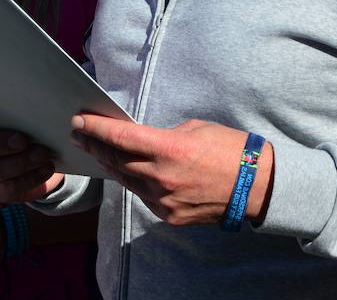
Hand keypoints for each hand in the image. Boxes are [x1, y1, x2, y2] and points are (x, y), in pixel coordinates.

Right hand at [0, 105, 62, 203]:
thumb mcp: (23, 116)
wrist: (43, 158)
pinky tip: (46, 167)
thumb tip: (33, 98)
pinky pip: (9, 188)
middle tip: (23, 139)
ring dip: (21, 162)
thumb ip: (18, 110)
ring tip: (43, 153)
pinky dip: (30, 177)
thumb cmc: (28, 128)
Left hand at [69, 114, 274, 226]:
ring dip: (109, 163)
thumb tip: (142, 140)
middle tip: (79, 133)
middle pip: (116, 159)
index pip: (119, 138)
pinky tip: (124, 170)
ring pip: (125, 179)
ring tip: (96, 150)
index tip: (78, 121)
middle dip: (95, 145)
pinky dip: (131, 181)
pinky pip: (142, 195)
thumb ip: (163, 136)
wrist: (258, 187)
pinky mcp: (169, 215)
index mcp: (169, 149)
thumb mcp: (195, 129)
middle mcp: (161, 178)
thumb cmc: (230, 150)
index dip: (95, 129)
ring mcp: (164, 200)